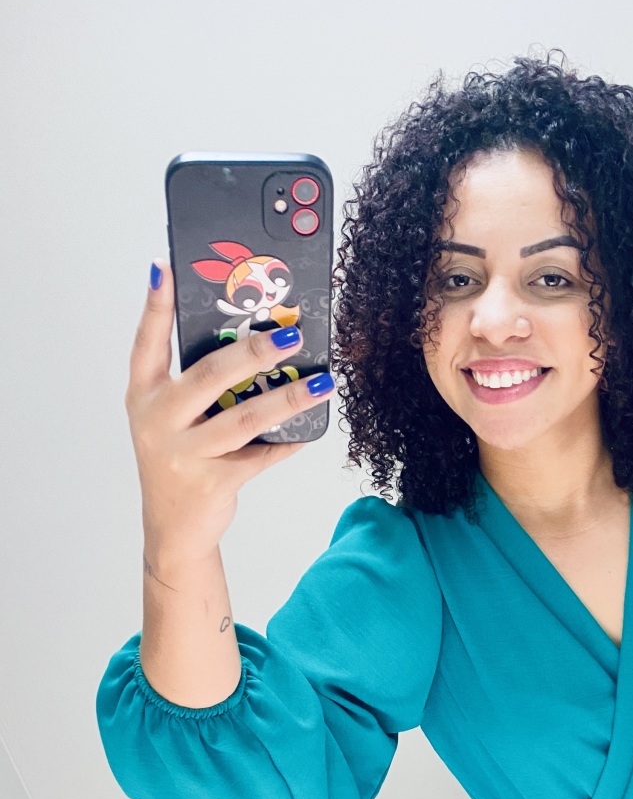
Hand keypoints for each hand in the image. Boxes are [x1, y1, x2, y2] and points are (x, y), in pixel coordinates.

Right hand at [127, 261, 334, 563]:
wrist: (174, 529)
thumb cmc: (181, 459)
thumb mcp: (174, 419)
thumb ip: (199, 387)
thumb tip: (258, 347)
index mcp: (145, 395)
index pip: (147, 342)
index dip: (157, 306)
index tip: (167, 269)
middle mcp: (158, 420)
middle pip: (210, 376)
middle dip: (254, 351)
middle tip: (291, 335)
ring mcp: (184, 453)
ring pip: (245, 418)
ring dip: (288, 398)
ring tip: (320, 382)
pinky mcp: (214, 482)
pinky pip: (263, 454)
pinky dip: (289, 440)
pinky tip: (310, 429)